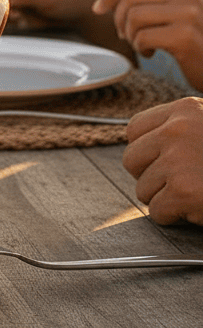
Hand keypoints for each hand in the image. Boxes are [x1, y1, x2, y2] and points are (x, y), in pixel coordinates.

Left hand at [93, 0, 202, 89]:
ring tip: (142, 44)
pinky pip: (143, 37)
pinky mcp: (186, 36)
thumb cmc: (190, 41)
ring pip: (133, 16)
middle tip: (126, 35)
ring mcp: (189, 13)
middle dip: (119, 19)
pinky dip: (140, 48)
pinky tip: (151, 54)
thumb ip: (146, 1)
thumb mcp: (170, 14)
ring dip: (130, 35)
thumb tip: (101, 3)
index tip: (97, 9)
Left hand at [123, 98, 202, 224]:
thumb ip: (182, 130)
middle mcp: (176, 131)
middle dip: (151, 177)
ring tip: (194, 195)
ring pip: (142, 188)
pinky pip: (158, 211)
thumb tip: (147, 148)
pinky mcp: (184, 191)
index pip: (135, 128)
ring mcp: (178, 160)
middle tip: (179, 184)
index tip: (162, 162)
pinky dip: (175, 217)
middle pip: (131, 159)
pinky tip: (196, 210)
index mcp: (184, 110)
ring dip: (165, 199)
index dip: (146, 151)